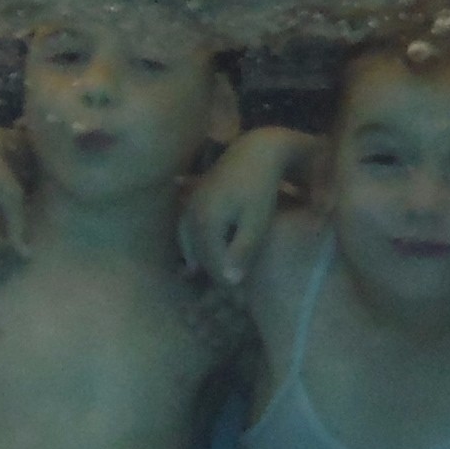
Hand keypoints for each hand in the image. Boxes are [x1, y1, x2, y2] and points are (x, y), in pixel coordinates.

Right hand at [180, 132, 294, 285]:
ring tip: (227, 277)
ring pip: (195, 249)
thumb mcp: (257, 221)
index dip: (232, 285)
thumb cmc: (262, 188)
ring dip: (207, 264)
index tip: (248, 298)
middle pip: (203, 260)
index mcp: (205, 223)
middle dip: (219, 275)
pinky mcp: (190, 203)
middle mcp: (190, 217)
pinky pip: (188, 236)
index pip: (216, 267)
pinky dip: (194, 250)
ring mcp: (187, 209)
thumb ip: (243, 251)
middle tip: (239, 293)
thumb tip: (231, 282)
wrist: (256, 151)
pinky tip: (196, 266)